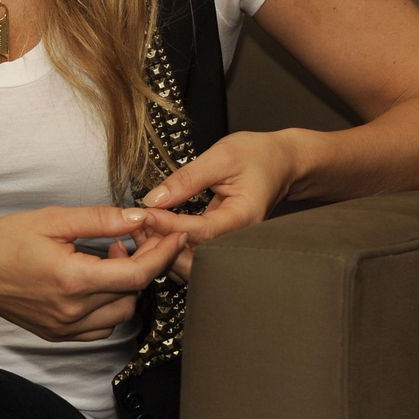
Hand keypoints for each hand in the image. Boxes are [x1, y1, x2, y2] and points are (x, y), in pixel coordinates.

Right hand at [0, 205, 186, 341]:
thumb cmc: (5, 239)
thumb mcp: (53, 219)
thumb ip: (101, 220)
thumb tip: (140, 217)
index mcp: (73, 280)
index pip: (137, 274)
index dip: (161, 253)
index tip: (172, 234)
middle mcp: (73, 312)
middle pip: (133, 293)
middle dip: (144, 264)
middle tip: (132, 236)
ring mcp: (66, 328)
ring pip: (121, 313)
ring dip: (128, 286)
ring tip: (111, 256)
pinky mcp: (59, 335)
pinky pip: (101, 328)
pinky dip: (110, 305)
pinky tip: (98, 281)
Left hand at [138, 131, 297, 280]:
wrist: (281, 161)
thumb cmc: (258, 155)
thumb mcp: (221, 157)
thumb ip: (188, 178)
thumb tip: (155, 198)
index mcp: (244, 217)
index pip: (203, 232)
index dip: (171, 226)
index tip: (146, 214)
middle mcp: (238, 238)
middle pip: (197, 258)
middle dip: (164, 245)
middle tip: (137, 224)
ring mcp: (230, 244)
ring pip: (193, 263)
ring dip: (165, 250)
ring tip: (141, 228)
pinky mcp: (220, 242)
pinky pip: (194, 253)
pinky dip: (172, 247)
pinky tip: (155, 232)